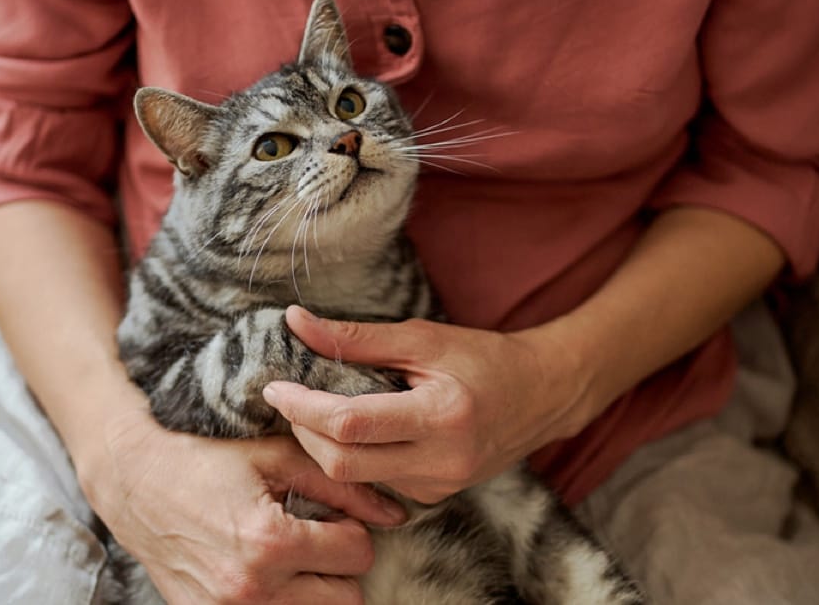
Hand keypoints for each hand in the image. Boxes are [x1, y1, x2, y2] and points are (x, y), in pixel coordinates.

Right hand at [79, 403, 406, 604]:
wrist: (134, 481)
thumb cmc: (208, 459)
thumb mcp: (278, 459)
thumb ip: (342, 487)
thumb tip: (396, 513)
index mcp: (270, 543)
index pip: (358, 554)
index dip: (352, 530)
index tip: (331, 517)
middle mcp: (251, 589)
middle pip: (346, 598)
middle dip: (339, 566)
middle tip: (316, 538)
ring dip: (316, 589)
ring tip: (293, 557)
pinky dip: (284, 601)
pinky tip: (270, 572)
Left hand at [262, 306, 596, 503]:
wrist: (543, 394)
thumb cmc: (484, 358)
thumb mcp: (422, 337)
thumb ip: (355, 338)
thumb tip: (296, 322)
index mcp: (441, 417)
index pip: (350, 424)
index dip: (303, 407)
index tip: (276, 387)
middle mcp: (441, 461)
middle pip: (341, 463)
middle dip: (304, 430)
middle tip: (290, 398)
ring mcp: (438, 486)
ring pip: (354, 477)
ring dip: (325, 444)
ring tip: (321, 408)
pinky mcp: (433, 496)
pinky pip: (375, 481)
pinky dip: (354, 455)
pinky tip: (358, 429)